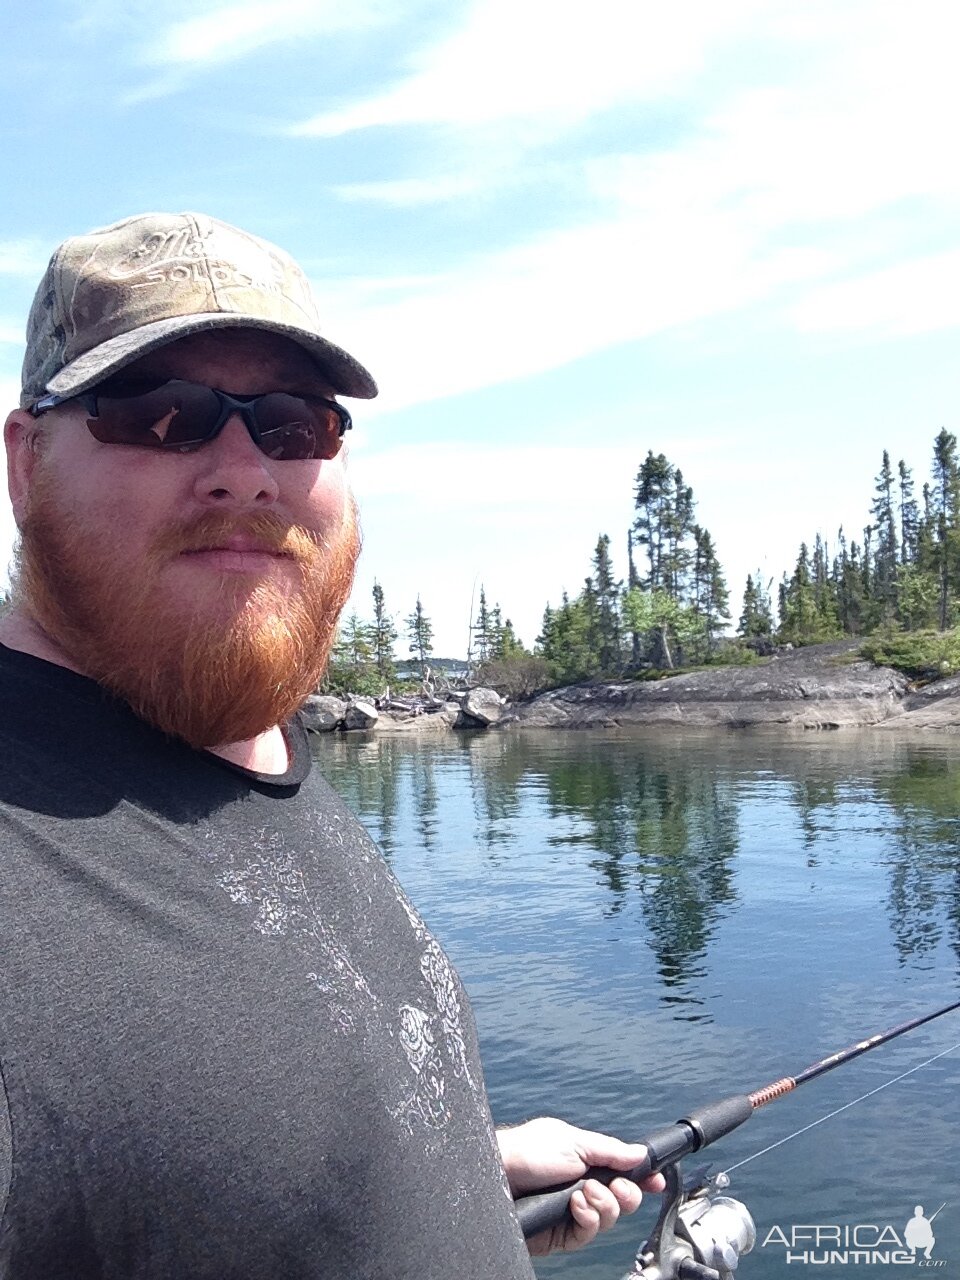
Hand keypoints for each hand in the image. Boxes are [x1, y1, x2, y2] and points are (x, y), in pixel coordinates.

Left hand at [496, 1117, 664, 1255]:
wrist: (498, 1173)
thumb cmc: (528, 1151)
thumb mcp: (574, 1142)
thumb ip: (609, 1150)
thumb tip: (639, 1152)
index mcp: (586, 1161)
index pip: (622, 1172)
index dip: (641, 1178)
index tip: (655, 1181)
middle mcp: (582, 1187)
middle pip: (622, 1199)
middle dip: (626, 1193)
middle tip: (619, 1186)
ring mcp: (572, 1211)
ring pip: (609, 1218)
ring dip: (603, 1204)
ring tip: (585, 1191)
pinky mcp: (562, 1233)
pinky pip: (588, 1233)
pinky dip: (588, 1218)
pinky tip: (576, 1205)